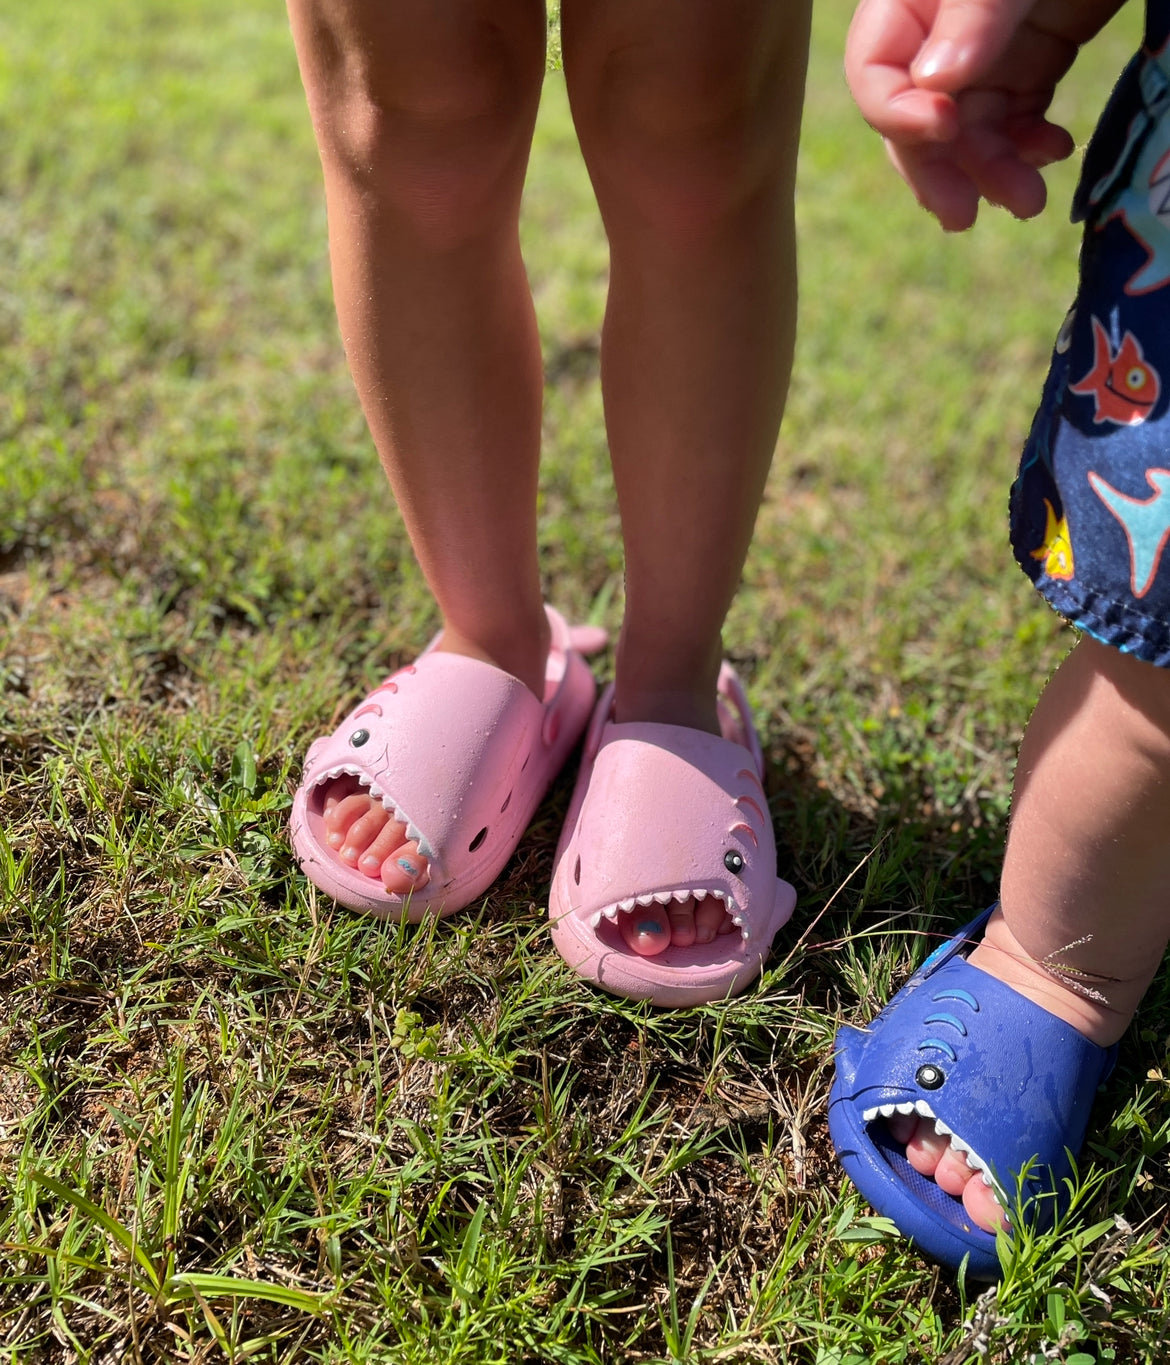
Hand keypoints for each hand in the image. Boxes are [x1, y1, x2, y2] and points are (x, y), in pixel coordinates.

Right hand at [845, 0, 1126, 229]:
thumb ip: (974, 14)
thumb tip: (936, 86)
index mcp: (908, 3)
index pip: (877, 73)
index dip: (900, 112)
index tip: (944, 127)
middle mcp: (936, 37)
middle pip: (916, 121)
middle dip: (942, 169)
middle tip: (965, 214)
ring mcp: (981, 57)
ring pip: (967, 136)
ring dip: (993, 172)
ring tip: (1028, 200)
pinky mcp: (1028, 68)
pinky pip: (1014, 124)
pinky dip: (1029, 147)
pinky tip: (1054, 150)